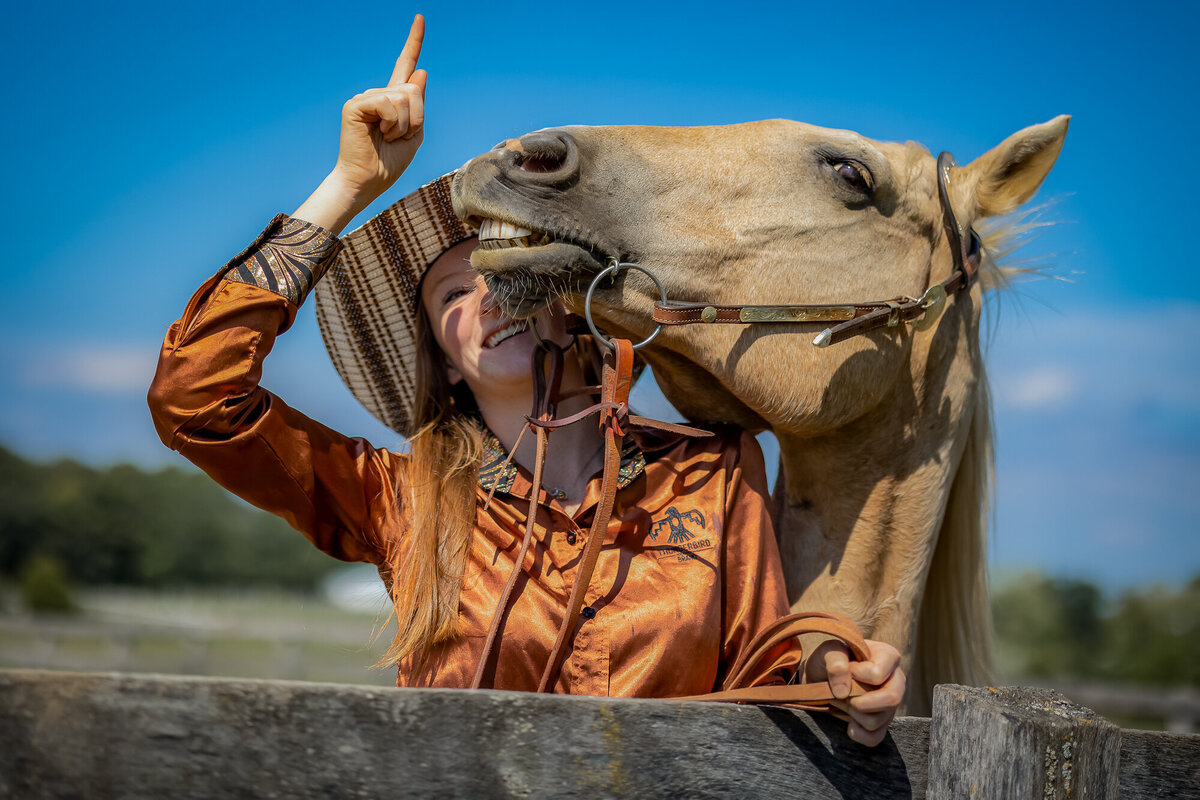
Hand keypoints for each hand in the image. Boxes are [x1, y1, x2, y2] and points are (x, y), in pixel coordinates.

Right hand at [331, 13, 427, 200]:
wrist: (369, 180)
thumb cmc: (390, 162)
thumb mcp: (415, 133)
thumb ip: (419, 103)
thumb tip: (420, 70)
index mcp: (394, 100)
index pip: (405, 65)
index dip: (414, 41)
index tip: (420, 18)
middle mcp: (379, 94)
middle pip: (413, 90)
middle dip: (416, 118)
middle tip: (398, 137)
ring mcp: (366, 97)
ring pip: (404, 97)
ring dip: (404, 124)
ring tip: (388, 137)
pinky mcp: (356, 104)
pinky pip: (388, 103)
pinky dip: (392, 123)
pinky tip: (379, 133)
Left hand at [805, 638, 905, 746]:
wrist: (823, 674)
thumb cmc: (832, 658)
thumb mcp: (829, 650)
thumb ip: (836, 662)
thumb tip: (842, 692)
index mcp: (888, 656)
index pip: (877, 674)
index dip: (855, 675)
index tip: (845, 669)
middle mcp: (896, 680)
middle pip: (891, 699)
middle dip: (861, 702)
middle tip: (842, 695)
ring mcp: (891, 704)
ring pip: (878, 720)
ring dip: (853, 713)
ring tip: (842, 700)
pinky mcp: (882, 722)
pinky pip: (875, 737)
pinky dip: (857, 733)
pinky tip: (848, 721)